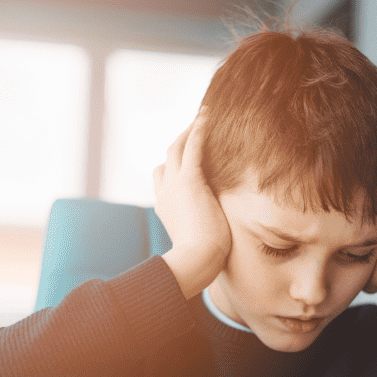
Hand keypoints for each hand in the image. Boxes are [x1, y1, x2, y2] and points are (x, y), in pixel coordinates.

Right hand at [153, 111, 231, 298]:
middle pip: (166, 161)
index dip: (171, 169)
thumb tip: (213, 242)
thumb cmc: (201, 259)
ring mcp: (175, 186)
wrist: (196, 261)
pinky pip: (193, 146)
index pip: (163, 182)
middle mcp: (165, 194)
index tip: (184, 162)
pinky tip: (207, 115)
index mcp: (165, 209)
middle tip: (193, 130)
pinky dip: (198, 129)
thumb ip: (199, 233)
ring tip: (203, 116)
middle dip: (178, 145)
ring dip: (188, 131)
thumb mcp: (197, 242)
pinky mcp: (190, 180)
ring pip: (177, 148)